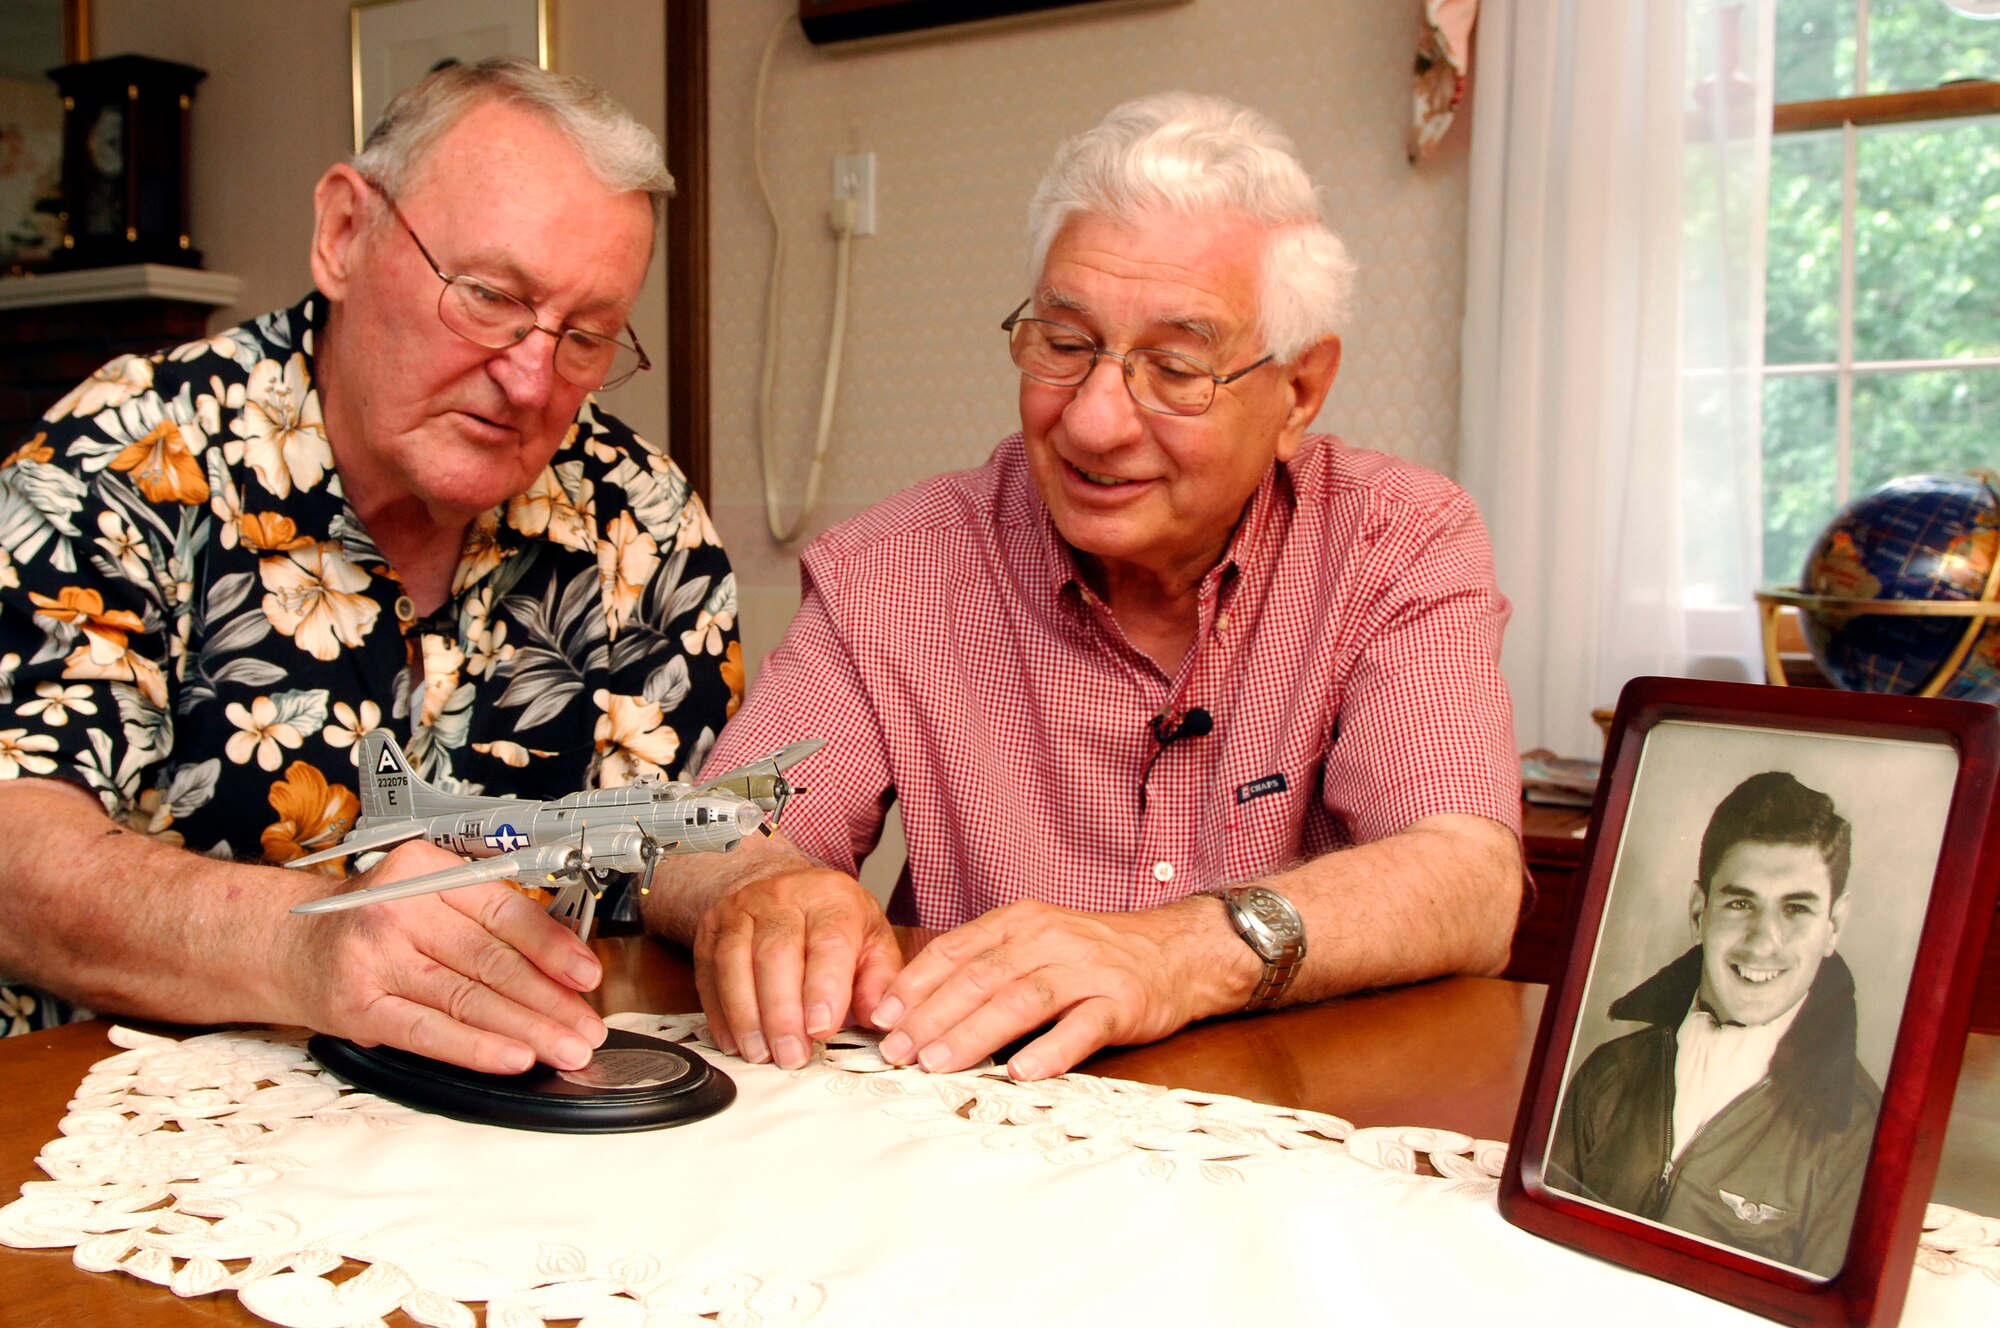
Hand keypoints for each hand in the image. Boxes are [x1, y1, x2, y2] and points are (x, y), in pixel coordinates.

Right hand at [279, 841, 606, 1074]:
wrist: (286, 944)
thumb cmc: (366, 922)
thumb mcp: (423, 896)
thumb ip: (480, 917)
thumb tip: (557, 960)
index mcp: (425, 873)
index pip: (503, 911)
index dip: (552, 946)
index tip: (586, 975)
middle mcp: (398, 909)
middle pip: (491, 960)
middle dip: (549, 1000)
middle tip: (586, 1027)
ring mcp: (375, 957)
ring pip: (468, 998)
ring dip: (526, 1029)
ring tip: (564, 1048)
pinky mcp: (358, 1005)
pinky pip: (429, 1032)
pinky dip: (476, 1047)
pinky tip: (512, 1057)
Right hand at [692, 867, 901, 1068]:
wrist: (787, 892)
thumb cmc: (835, 924)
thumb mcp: (872, 942)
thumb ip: (879, 981)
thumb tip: (878, 1019)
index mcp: (831, 899)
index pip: (828, 941)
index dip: (824, 988)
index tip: (822, 1029)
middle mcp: (782, 897)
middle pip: (775, 954)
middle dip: (781, 1013)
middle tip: (791, 1056)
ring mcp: (740, 911)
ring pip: (734, 962)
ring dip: (746, 1016)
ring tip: (761, 1055)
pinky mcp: (711, 931)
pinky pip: (709, 973)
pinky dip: (719, 1014)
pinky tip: (735, 1043)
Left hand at [870, 896, 1250, 1080]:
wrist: (1178, 951)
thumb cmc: (1095, 956)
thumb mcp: (1036, 942)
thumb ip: (986, 966)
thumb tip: (916, 1007)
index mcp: (1021, 922)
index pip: (956, 952)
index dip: (915, 986)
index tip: (882, 1018)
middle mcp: (1050, 939)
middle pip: (981, 977)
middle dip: (932, 1016)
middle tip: (898, 1052)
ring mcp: (1088, 969)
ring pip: (1022, 1000)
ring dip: (975, 1034)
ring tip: (938, 1063)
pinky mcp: (1122, 1001)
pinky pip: (1082, 1026)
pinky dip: (1050, 1049)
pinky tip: (1022, 1071)